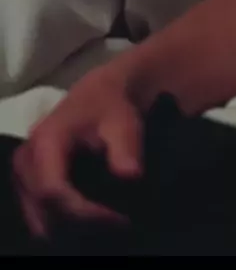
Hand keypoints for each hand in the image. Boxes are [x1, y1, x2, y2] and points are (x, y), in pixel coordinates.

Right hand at [12, 67, 142, 237]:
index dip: (83, 212)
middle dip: (80, 223)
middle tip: (116, 221)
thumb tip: (130, 175)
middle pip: (43, 209)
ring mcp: (23, 170)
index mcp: (47, 141)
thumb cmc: (112, 107)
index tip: (116, 218)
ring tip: (105, 218)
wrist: (100, 93)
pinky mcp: (26, 180)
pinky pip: (38, 212)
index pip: (52, 190)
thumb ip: (126, 148)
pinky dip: (62, 220)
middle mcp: (26, 158)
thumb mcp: (125, 122)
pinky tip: (90, 215)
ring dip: (71, 225)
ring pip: (38, 216)